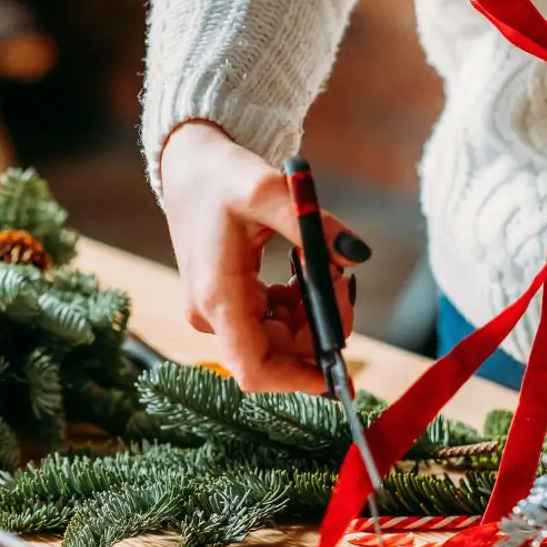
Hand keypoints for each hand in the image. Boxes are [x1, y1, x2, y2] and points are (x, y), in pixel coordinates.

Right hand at [160, 121, 371, 392]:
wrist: (188, 165)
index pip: (256, 369)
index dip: (299, 381)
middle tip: (341, 278)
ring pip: (280, 336)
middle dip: (321, 326)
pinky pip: (273, 319)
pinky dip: (298, 302)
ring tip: (321, 263)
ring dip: (312, 310)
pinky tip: (303, 267)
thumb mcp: (268, 191)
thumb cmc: (221, 175)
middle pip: (279, 352)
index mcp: (217, 296)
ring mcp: (218, 309)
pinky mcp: (226, 299)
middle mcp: (213, 313)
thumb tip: (357, 256)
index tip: (340, 373)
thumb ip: (315, 226)